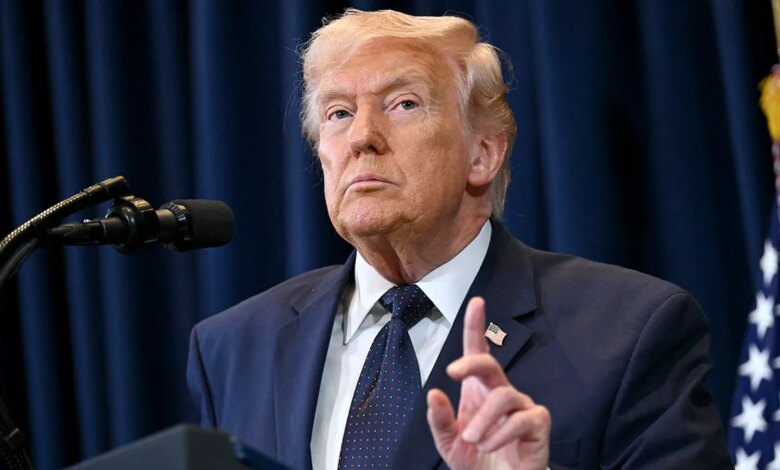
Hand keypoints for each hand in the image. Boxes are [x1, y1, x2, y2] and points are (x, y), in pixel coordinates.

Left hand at [426, 297, 550, 469]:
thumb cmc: (477, 459)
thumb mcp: (448, 442)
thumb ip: (439, 419)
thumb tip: (433, 393)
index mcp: (478, 390)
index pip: (478, 352)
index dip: (477, 326)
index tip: (477, 303)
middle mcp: (500, 392)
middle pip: (490, 364)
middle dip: (472, 362)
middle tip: (453, 372)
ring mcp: (521, 406)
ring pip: (503, 396)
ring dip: (483, 419)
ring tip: (473, 439)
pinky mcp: (538, 424)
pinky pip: (522, 419)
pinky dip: (502, 434)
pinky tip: (491, 445)